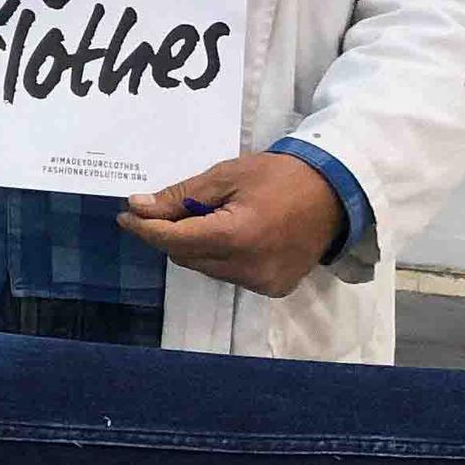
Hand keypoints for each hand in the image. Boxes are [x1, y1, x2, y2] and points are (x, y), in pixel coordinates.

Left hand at [117, 153, 345, 296]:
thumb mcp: (226, 176)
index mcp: (235, 237)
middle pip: (186, 256)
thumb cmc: (280, 175)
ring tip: (212, 217)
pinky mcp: (274, 289)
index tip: (126, 215)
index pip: (173, 241)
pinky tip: (235, 234)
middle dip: (173, 233)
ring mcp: (262, 283)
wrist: (338, 192)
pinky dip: (222, 257)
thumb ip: (181, 196)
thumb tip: (139, 207)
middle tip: (171, 208)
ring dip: (197, 246)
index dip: (145, 229)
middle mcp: (247, 268)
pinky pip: (230, 275)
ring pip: (206, 268)